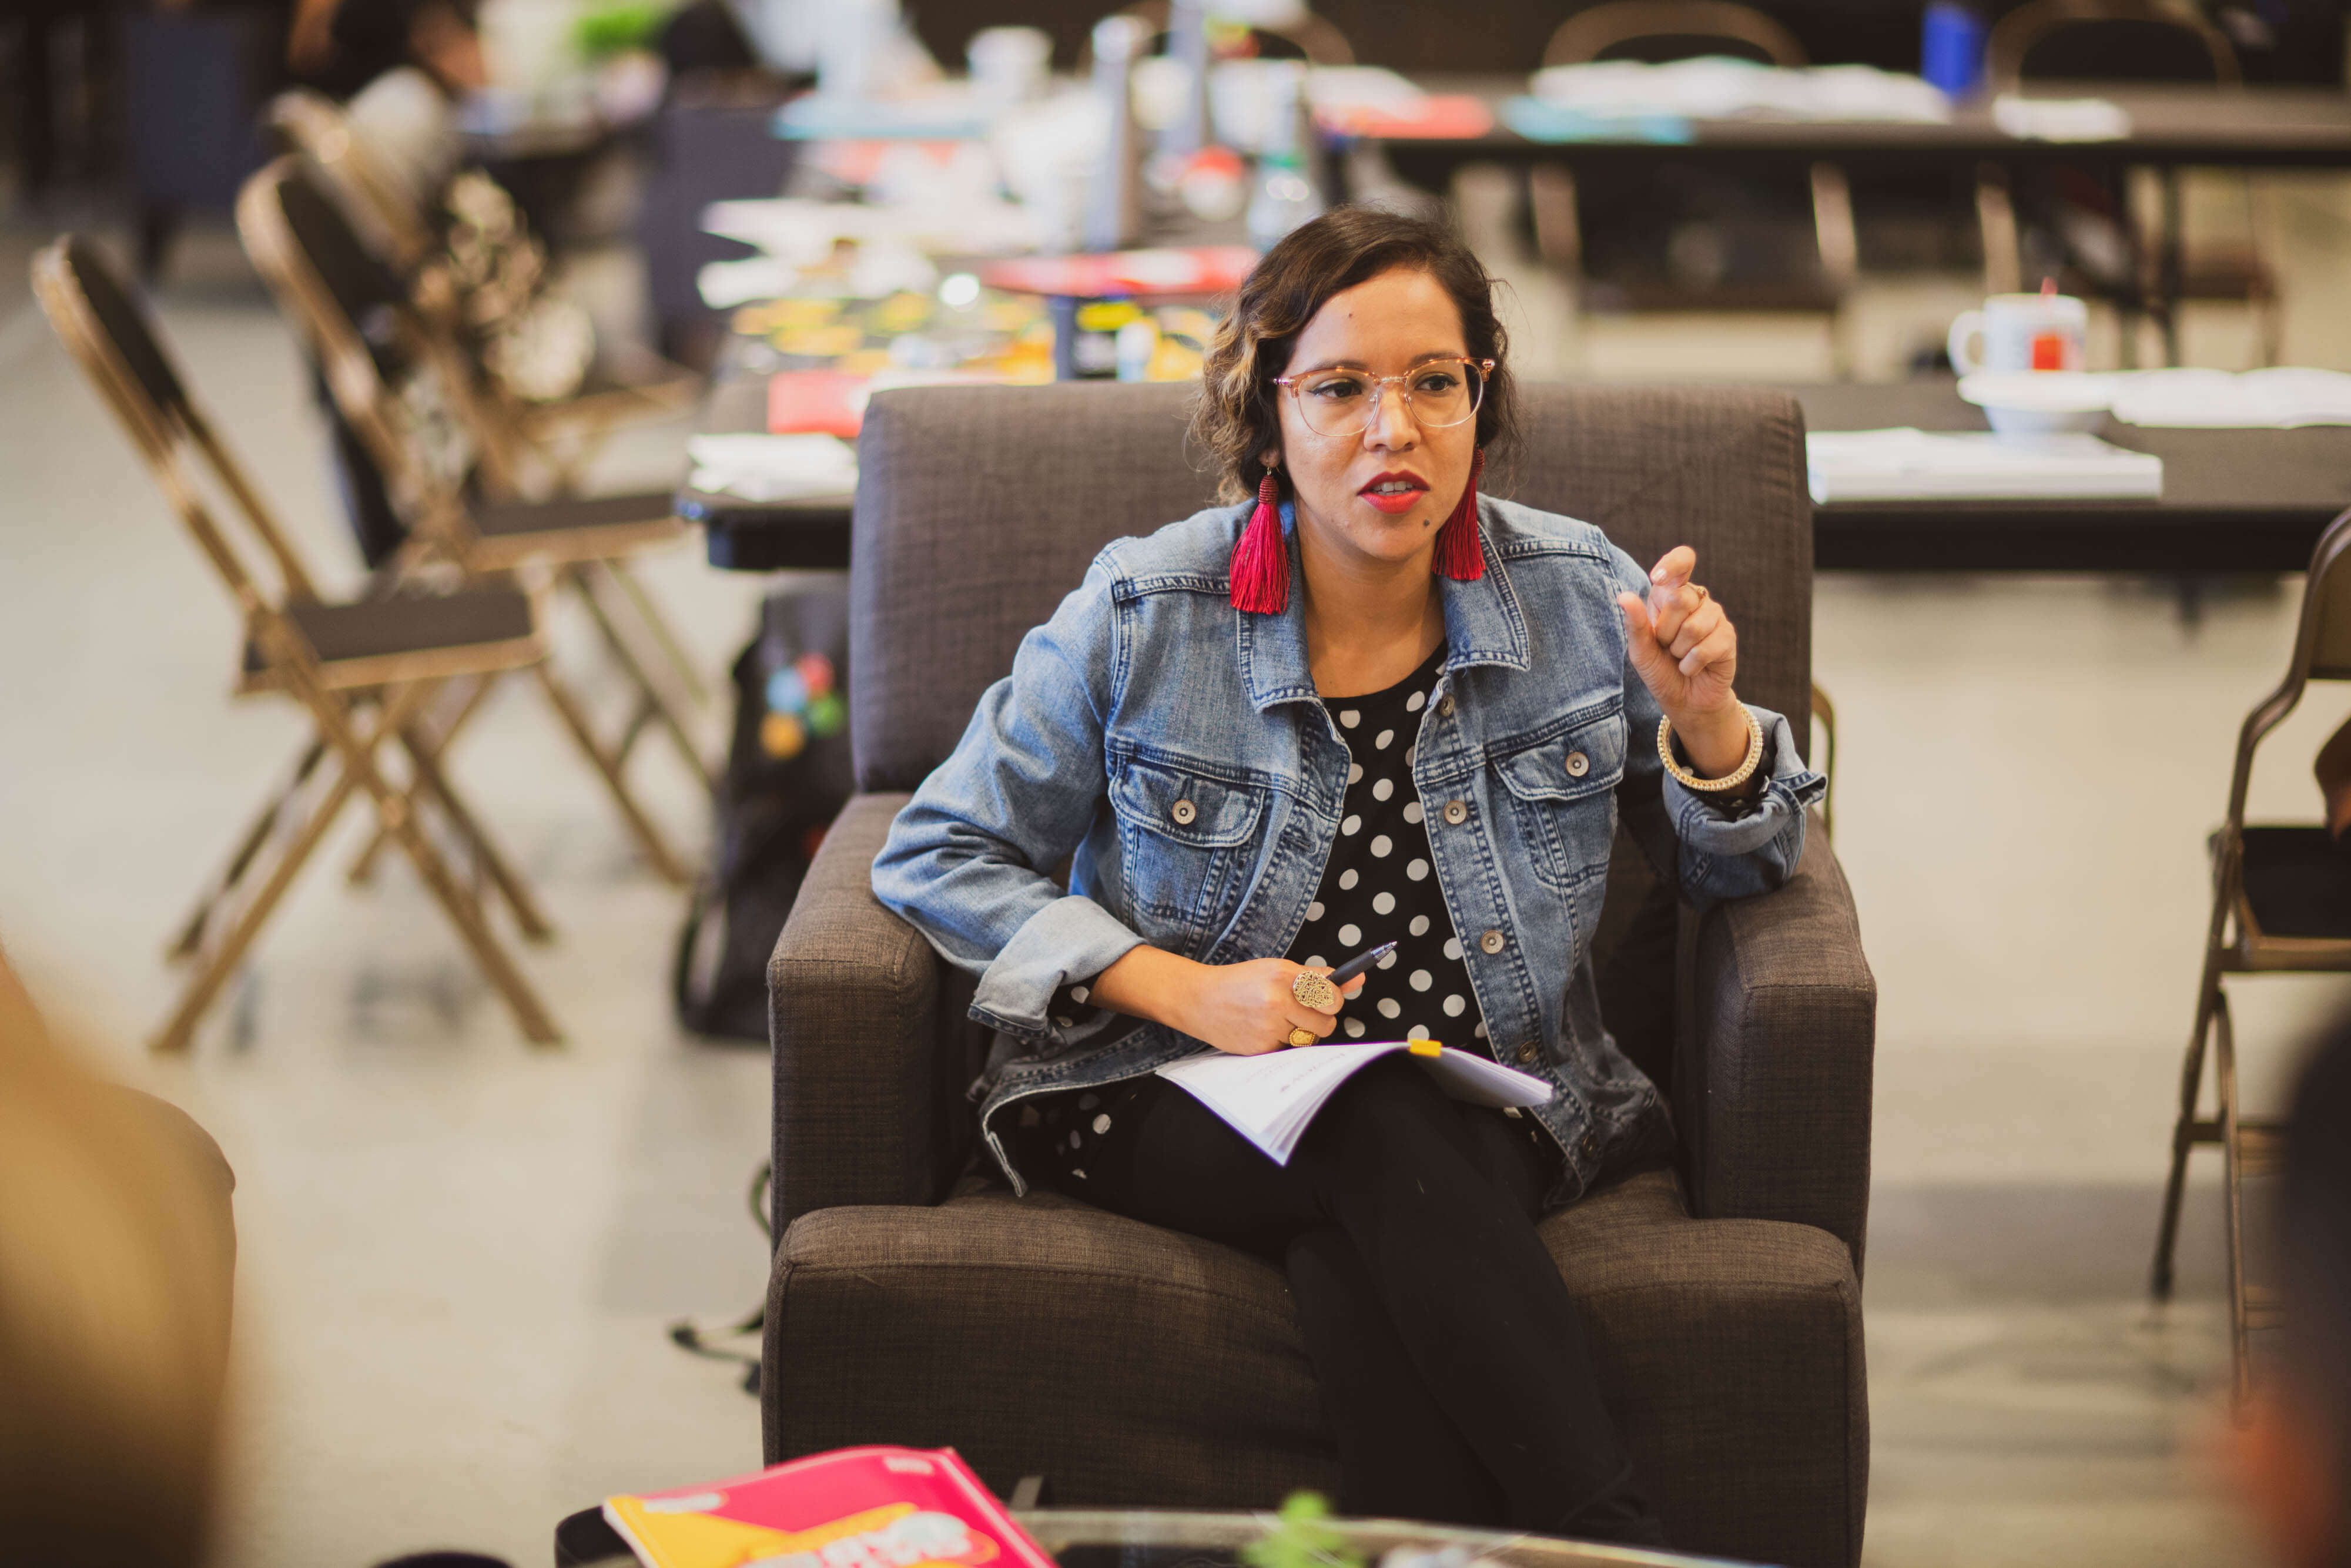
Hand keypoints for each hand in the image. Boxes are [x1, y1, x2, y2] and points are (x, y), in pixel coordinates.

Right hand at [1090, 950, 1363, 1055]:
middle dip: (1321, 1019)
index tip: (1328, 999)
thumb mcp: (1278, 969)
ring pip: (1309, 1039)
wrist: (1199, 1000)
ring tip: (1277, 1019)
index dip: (1334, 1000)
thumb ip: (1318, 976)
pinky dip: (1281, 1042)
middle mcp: (1278, 1001)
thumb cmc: (1242, 982)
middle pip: (1327, 1023)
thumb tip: (1358, 978)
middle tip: (1302, 1011)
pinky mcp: (1261, 1048)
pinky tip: (1263, 1029)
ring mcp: (1269, 1027)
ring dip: (1300, 1032)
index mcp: (1285, 977)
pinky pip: (1289, 1050)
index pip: (1332, 996)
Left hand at [1616, 546, 1748, 777]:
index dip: (1673, 564)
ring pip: (1693, 627)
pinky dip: (1691, 664)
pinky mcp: (1728, 637)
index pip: (1682, 560)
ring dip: (1679, 651)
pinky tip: (1692, 667)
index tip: (1658, 577)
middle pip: (1680, 599)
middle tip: (1666, 646)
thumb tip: (1623, 596)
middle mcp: (1697, 599)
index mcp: (1672, 594)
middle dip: (1665, 631)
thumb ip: (1635, 624)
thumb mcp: (1641, 650)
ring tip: (1680, 657)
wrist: (1684, 699)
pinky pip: (1705, 647)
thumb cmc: (1660, 670)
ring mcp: (1715, 616)